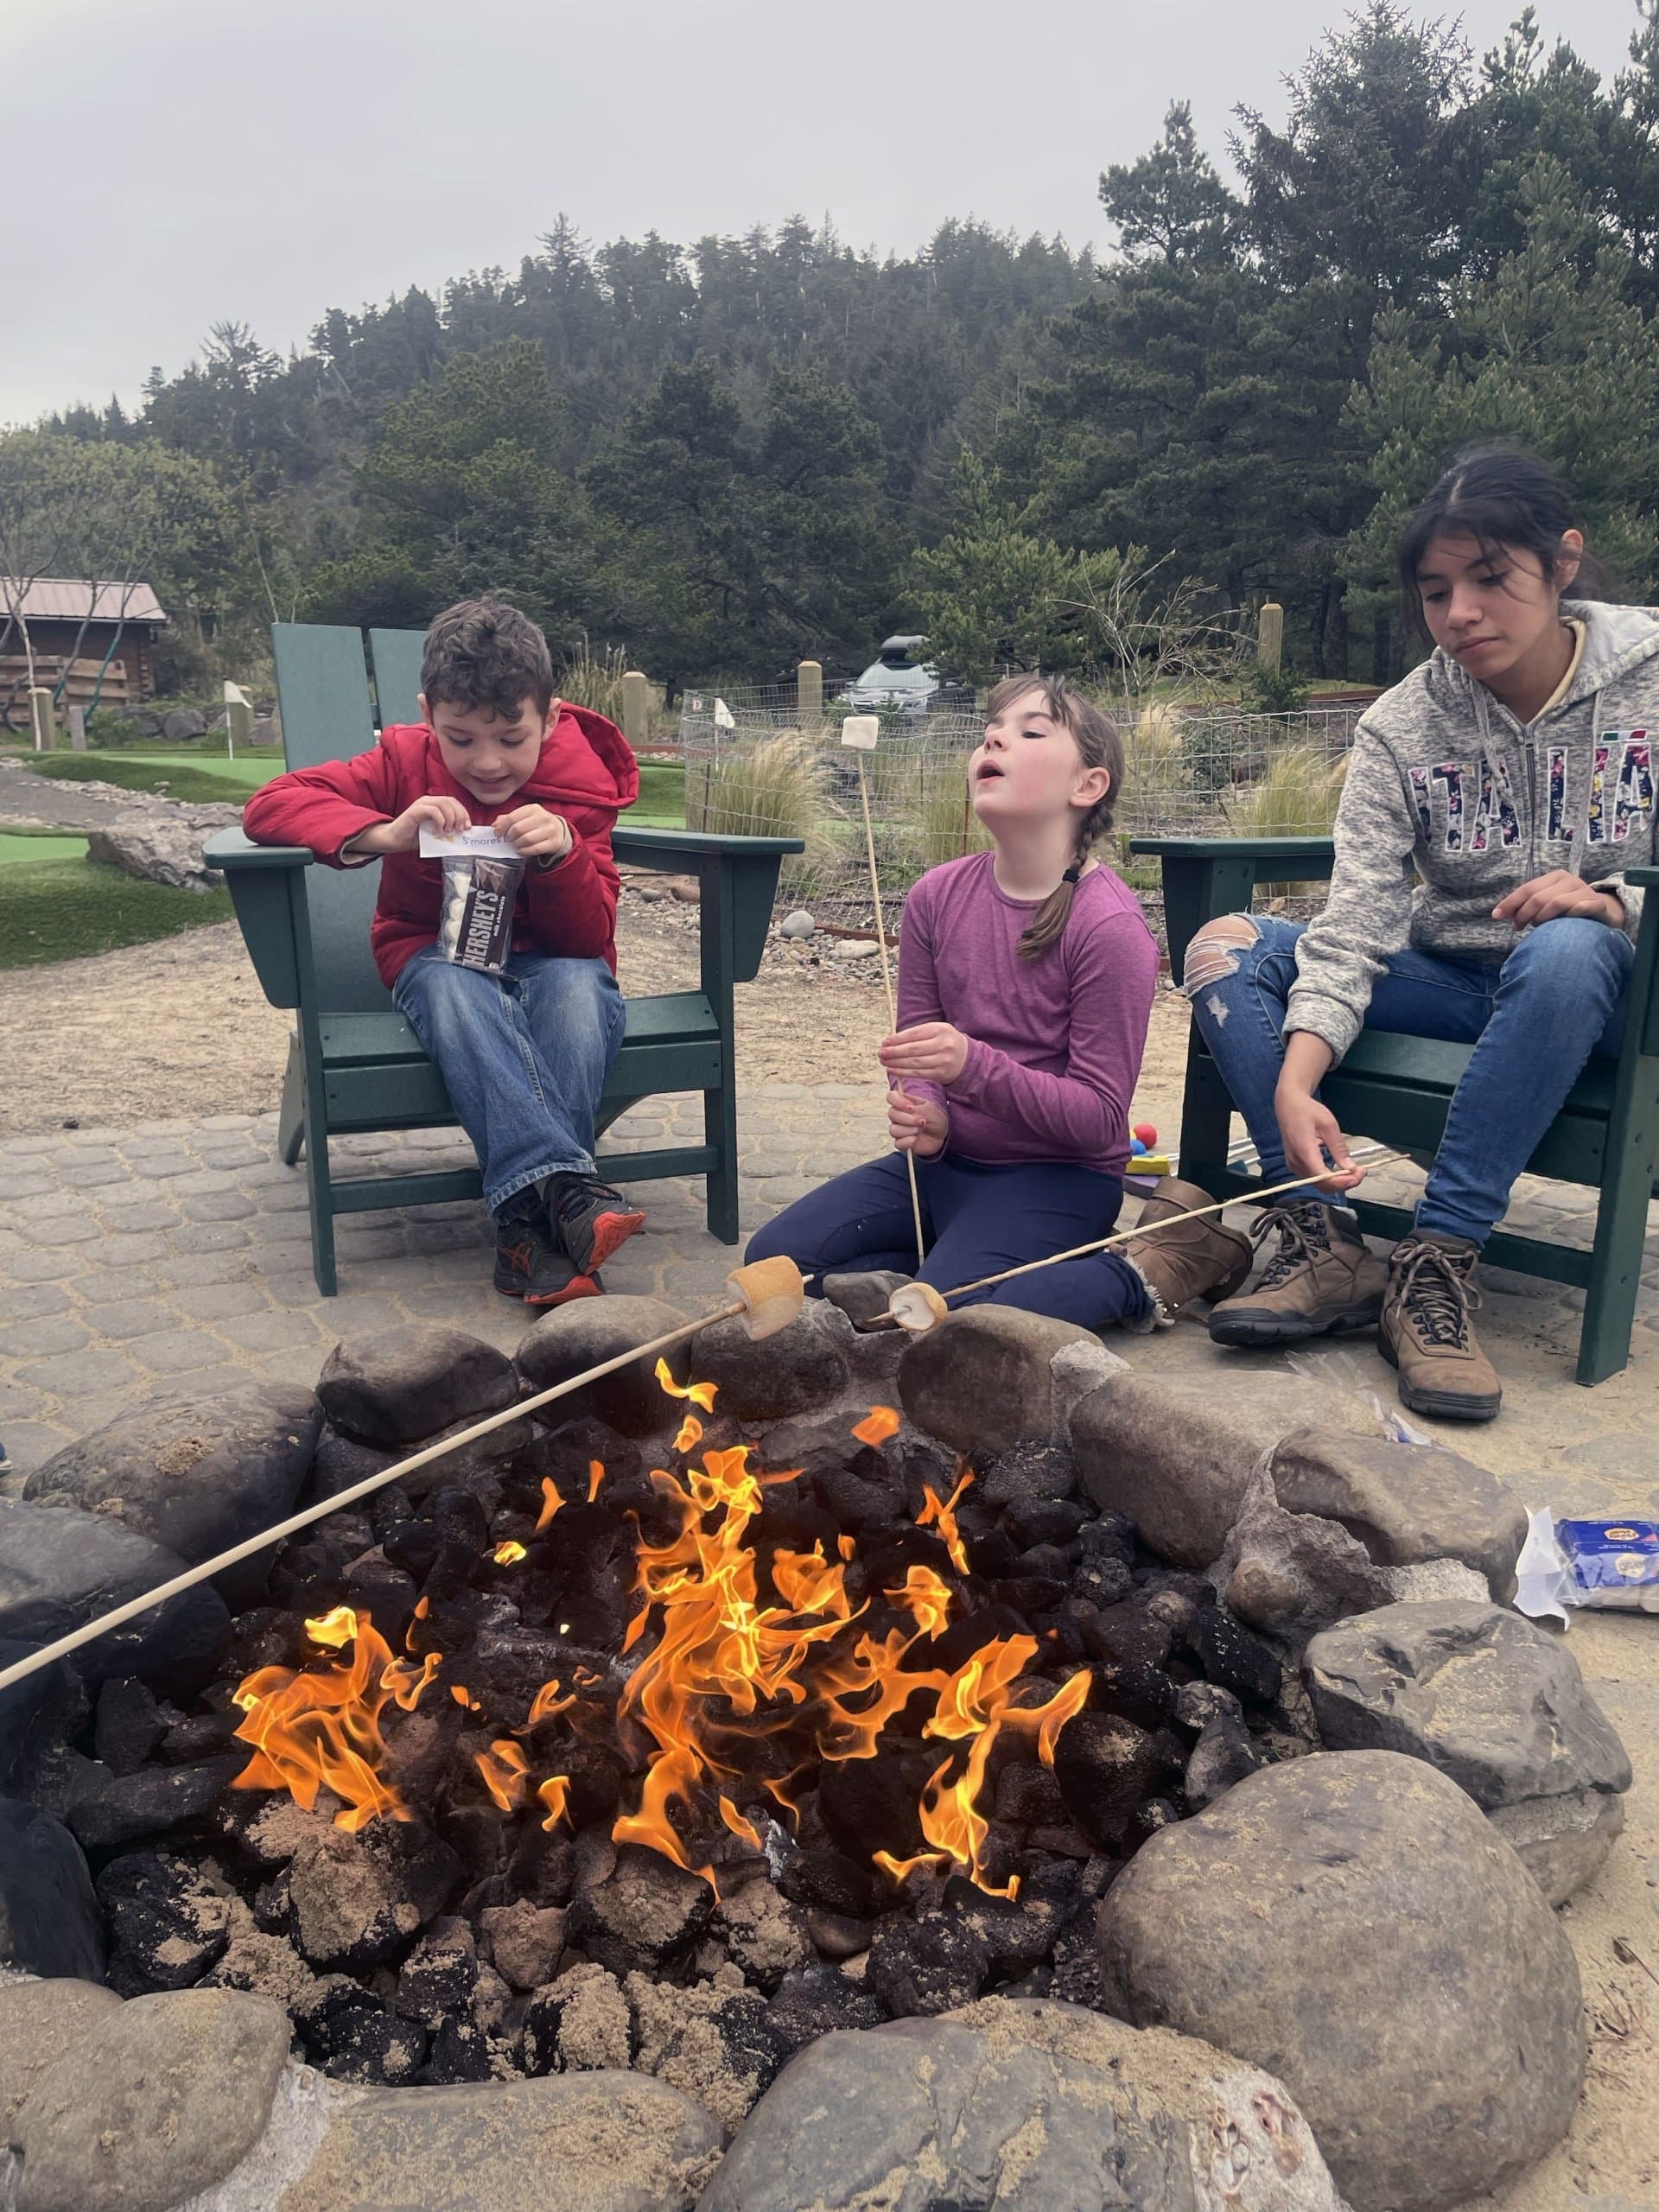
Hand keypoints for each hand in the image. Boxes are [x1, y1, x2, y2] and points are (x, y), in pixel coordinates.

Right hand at [356, 792, 471, 855]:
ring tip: (449, 831)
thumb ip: (448, 830)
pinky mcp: (415, 810)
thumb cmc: (415, 837)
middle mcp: (428, 801)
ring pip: (443, 804)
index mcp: (434, 804)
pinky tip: (438, 832)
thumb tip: (463, 834)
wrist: (395, 840)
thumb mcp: (436, 833)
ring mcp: (421, 804)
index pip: (454, 802)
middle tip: (461, 830)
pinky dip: (440, 821)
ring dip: (451, 818)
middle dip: (460, 815)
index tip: (468, 827)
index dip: (464, 813)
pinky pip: (433, 811)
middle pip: (451, 801)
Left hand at [495, 804, 572, 865]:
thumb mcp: (523, 817)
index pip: (512, 817)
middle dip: (509, 836)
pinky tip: (520, 851)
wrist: (558, 831)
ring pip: (527, 839)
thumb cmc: (535, 824)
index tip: (497, 833)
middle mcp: (543, 817)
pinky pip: (535, 849)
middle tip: (507, 840)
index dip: (502, 827)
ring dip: (517, 844)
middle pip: (518, 828)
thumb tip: (494, 825)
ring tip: (515, 845)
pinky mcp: (554, 842)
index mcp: (533, 808)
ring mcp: (550, 830)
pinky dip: (524, 851)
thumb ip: (508, 819)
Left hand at [878, 1022, 970, 1083]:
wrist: (966, 1058)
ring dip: (895, 1063)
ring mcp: (943, 1060)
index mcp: (941, 1029)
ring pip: (914, 1063)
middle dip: (894, 1052)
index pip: (914, 1034)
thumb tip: (890, 1041)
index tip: (884, 1042)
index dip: (897, 1039)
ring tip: (884, 1062)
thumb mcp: (936, 1031)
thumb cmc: (945, 1042)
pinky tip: (892, 1070)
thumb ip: (917, 1034)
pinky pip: (918, 1073)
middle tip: (880, 1053)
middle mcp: (943, 1044)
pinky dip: (903, 1072)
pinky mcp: (941, 1073)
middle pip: (913, 1049)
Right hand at [889, 1087, 947, 1157]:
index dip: (897, 1101)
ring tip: (921, 1129)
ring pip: (893, 1130)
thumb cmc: (935, 1119)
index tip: (910, 1107)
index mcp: (904, 1103)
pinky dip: (908, 1141)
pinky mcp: (901, 1143)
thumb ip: (917, 1108)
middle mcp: (899, 1115)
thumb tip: (908, 1109)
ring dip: (909, 1130)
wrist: (942, 1135)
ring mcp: (899, 1129)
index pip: (891, 1097)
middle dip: (908, 1118)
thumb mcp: (930, 1110)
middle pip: (892, 1114)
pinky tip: (916, 1139)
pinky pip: (897, 1143)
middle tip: (922, 1121)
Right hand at [1274, 1082, 1365, 1193]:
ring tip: (1354, 1170)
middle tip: (1361, 1171)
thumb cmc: (1308, 1111)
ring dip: (1338, 1182)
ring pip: (1319, 1184)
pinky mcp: (1295, 1165)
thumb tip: (1351, 1168)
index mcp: (1304, 1152)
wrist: (1288, 1105)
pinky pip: (1314, 1178)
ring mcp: (1294, 1165)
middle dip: (1345, 1183)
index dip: (1345, 1180)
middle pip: (1323, 1185)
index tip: (1361, 1172)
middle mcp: (1296, 1163)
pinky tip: (1340, 1170)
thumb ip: (1339, 1148)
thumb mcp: (1329, 1125)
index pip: (1325, 1178)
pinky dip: (1329, 1178)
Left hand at [1492, 871, 1622, 929]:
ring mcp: (1584, 891)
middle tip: (1517, 927)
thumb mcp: (1547, 904)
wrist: (1604, 912)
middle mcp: (1570, 881)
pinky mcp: (1597, 904)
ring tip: (1536, 927)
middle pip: (1539, 897)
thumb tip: (1499, 914)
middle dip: (1523, 914)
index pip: (1528, 889)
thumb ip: (1526, 906)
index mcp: (1555, 877)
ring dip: (1541, 918)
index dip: (1510, 902)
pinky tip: (1560, 925)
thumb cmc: (1569, 909)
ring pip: (1556, 903)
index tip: (1496, 915)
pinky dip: (1567, 917)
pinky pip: (1580, 909)